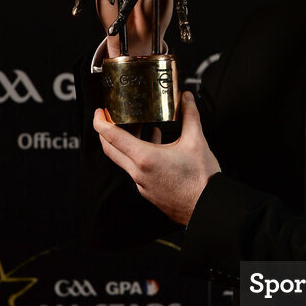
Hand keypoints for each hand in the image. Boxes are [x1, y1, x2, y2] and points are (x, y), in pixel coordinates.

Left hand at [93, 92, 219, 223]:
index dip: (100, 122)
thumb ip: (189, 116)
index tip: (98, 112)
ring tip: (138, 127)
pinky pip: (136, 170)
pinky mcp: (149, 191)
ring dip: (126, 143)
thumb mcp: (196, 141)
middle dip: (106, 132)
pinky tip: (156, 146)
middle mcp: (138, 173)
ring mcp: (142, 184)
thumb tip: (186, 98)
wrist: (207, 207)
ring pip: (124, 160)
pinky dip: (139, 155)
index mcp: (145, 158)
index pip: (112, 137)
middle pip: (111, 150)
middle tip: (111, 118)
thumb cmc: (201, 179)